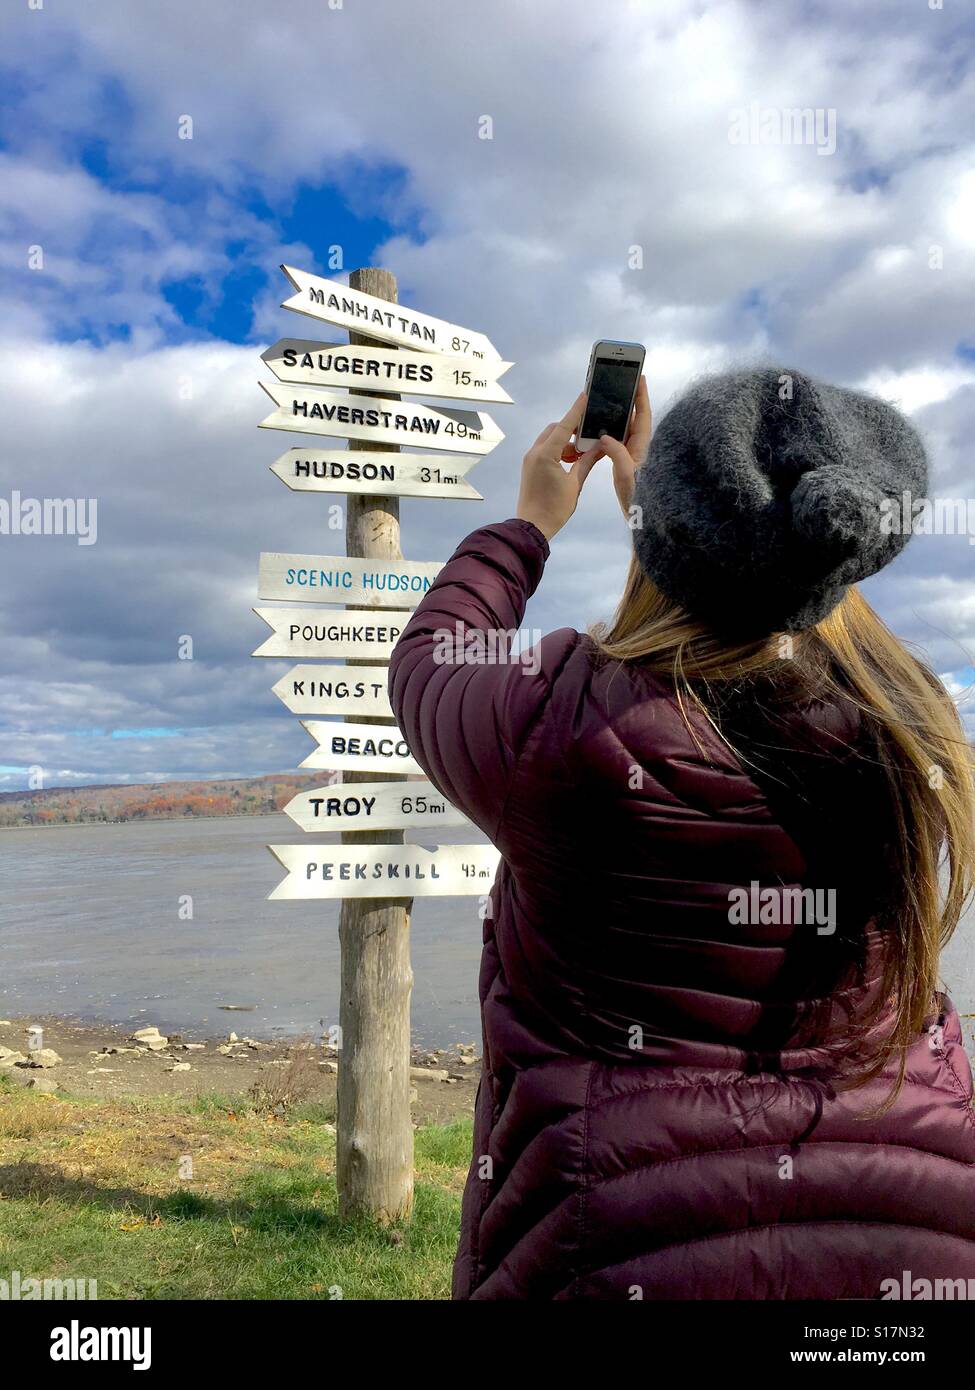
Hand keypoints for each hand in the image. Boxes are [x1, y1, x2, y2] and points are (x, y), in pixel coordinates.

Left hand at [516, 391, 605, 540]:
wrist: (532, 526)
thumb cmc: (554, 509)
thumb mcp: (575, 484)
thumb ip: (587, 461)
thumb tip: (600, 446)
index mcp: (546, 455)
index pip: (564, 426)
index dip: (576, 411)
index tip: (585, 396)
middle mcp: (534, 453)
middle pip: (554, 430)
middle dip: (571, 430)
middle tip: (589, 436)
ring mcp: (530, 459)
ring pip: (550, 440)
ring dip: (566, 442)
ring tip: (582, 454)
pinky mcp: (529, 466)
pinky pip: (545, 450)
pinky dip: (558, 450)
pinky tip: (572, 461)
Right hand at [571, 375, 651, 520]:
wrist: (641, 515)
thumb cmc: (638, 496)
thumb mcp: (626, 474)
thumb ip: (616, 453)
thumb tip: (605, 437)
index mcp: (642, 446)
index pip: (643, 414)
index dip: (641, 395)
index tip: (639, 377)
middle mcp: (639, 446)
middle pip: (634, 416)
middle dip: (629, 398)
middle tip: (622, 382)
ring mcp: (633, 453)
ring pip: (625, 427)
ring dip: (617, 414)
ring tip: (609, 399)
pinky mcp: (626, 461)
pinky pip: (617, 440)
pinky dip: (610, 431)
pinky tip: (600, 427)